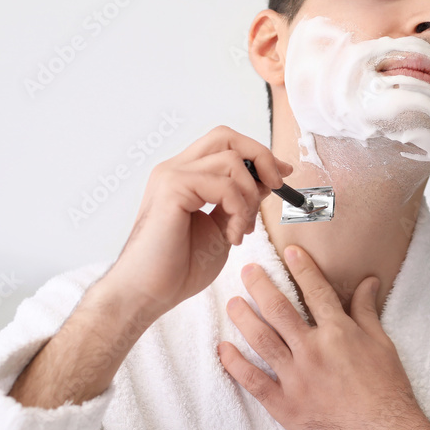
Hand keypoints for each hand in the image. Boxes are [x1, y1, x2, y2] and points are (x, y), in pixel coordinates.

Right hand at [100, 125, 291, 326]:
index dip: (258, 155)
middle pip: (226, 136)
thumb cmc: (179, 267)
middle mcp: (176, 169)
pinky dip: (238, 210)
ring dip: (249, 197)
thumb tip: (267, 180)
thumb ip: (239, 202)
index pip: (225, 144)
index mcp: (185, 176)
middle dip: (260, 157)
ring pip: (231, 160)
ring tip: (242, 230)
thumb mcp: (222, 228)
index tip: (281, 176)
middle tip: (275, 186)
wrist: (148, 293)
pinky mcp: (172, 188)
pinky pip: (224, 185)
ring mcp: (171, 175)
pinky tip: (232, 237)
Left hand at [217, 245, 429, 429]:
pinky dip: (234, 364)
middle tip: (246, 270)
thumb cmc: (389, 391)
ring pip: (261, 339)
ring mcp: (297, 378)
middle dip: (260, 285)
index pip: (316, 291)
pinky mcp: (285, 406)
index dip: (302, 268)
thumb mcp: (383, 345)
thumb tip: (368, 280)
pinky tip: (222, 348)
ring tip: (232, 303)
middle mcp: (314, 350)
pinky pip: (253, 381)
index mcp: (339, 333)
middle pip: (279, 309)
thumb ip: (367, 311)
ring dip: (243, 317)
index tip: (288, 251)